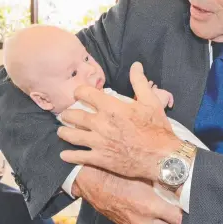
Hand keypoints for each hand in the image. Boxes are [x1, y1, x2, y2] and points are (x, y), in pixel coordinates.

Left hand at [58, 62, 180, 180]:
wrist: (161, 157)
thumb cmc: (156, 128)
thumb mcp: (151, 101)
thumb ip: (139, 82)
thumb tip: (136, 65)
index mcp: (111, 107)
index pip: (86, 94)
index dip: (80, 92)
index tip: (79, 94)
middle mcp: (100, 123)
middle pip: (74, 115)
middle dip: (68, 114)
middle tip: (66, 114)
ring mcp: (98, 142)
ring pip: (72, 136)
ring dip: (64, 132)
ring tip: (61, 131)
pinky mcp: (99, 159)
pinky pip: (78, 157)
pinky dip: (69, 156)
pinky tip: (64, 155)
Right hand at [72, 166, 181, 223]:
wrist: (91, 181)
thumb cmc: (117, 172)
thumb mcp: (142, 172)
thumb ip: (160, 177)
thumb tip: (176, 173)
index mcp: (150, 205)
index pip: (177, 219)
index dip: (187, 215)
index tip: (193, 207)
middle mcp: (144, 219)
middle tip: (188, 219)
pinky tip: (159, 223)